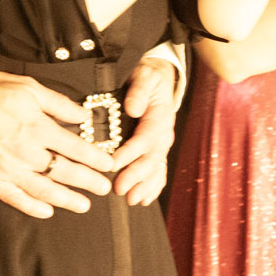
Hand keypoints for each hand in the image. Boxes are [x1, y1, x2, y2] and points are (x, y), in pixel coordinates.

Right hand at [0, 70, 111, 217]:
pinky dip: (32, 207)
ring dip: (67, 199)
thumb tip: (82, 115)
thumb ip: (58, 103)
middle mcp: (26, 151)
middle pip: (65, 172)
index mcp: (37, 127)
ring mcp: (8, 168)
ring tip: (84, 205)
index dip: (95, 158)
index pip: (75, 147)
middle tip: (105, 189)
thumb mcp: (27, 86)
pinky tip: (47, 211)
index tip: (108, 164)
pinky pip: (15, 198)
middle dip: (89, 182)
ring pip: (44, 190)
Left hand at [109, 55, 180, 205]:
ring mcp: (162, 144)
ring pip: (156, 169)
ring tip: (132, 200)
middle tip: (119, 189)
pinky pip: (159, 171)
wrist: (159, 80)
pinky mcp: (158, 150)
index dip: (129, 153)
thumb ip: (139, 90)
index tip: (113, 164)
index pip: (144, 139)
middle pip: (150, 159)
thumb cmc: (147, 77)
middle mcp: (163, 134)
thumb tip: (133, 108)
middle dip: (135, 176)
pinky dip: (153, 187)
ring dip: (145, 186)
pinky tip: (143, 199)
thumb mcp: (144, 75)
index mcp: (159, 117)